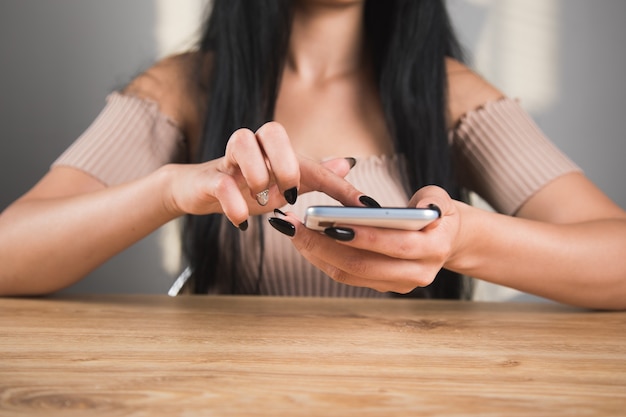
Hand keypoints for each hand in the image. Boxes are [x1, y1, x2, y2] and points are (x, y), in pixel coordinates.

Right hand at [160, 121, 363, 226]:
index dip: (339, 186)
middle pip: (272, 130)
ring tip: (261, 200)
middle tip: (290, 193)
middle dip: (286, 162)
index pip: (313, 164)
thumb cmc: (246, 186)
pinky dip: (234, 204)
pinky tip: (242, 221)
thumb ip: (314, 175)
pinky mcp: (208, 178)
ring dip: (257, 174)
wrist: (199, 190)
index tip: (363, 207)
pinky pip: (221, 182)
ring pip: (241, 141)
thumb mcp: (283, 184)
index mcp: (276, 152)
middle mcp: (253, 148)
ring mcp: (228, 161)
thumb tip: (347, 163)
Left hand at [270, 185, 462, 292]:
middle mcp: (418, 273)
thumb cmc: (437, 212)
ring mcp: (399, 284)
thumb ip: (432, 200)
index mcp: (435, 248)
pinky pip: (347, 276)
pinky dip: (323, 259)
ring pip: (351, 274)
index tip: (333, 224)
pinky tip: (304, 241)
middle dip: (326, 246)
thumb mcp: (441, 199)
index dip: (365, 237)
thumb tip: (421, 208)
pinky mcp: (382, 286)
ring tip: (293, 231)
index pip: (396, 245)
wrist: (448, 240)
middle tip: (297, 227)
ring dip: (317, 254)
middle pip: (365, 265)